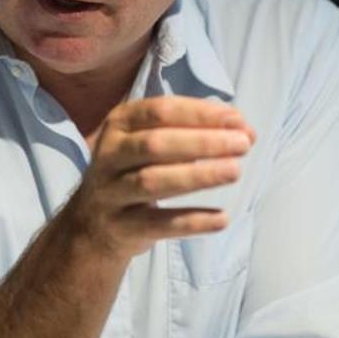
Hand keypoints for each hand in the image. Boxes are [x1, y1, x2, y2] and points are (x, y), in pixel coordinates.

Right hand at [66, 96, 254, 259]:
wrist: (92, 223)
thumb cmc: (135, 169)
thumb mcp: (153, 142)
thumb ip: (196, 132)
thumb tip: (246, 131)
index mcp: (119, 123)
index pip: (160, 111)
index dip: (200, 113)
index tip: (237, 120)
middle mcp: (109, 154)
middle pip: (155, 144)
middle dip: (202, 142)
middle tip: (243, 144)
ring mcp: (111, 192)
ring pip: (153, 182)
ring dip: (197, 176)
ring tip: (235, 171)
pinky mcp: (121, 227)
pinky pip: (158, 224)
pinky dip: (191, 221)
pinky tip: (222, 218)